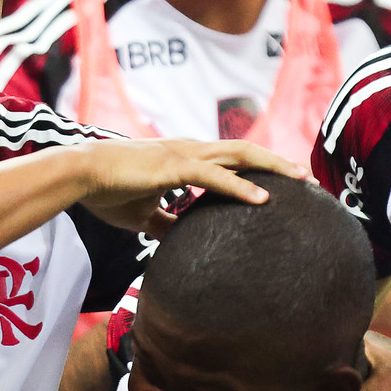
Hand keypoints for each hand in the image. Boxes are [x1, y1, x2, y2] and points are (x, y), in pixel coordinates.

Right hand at [77, 139, 304, 237]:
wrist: (81, 175)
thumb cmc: (108, 191)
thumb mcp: (143, 214)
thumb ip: (165, 223)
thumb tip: (179, 241)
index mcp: (186, 158)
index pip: (232, 160)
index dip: (260, 170)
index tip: (285, 185)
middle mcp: (192, 150)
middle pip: (246, 152)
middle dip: (280, 165)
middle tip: (309, 180)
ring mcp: (185, 155)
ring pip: (240, 155)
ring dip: (273, 167)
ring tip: (301, 181)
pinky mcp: (174, 166)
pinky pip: (215, 176)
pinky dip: (241, 187)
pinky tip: (262, 199)